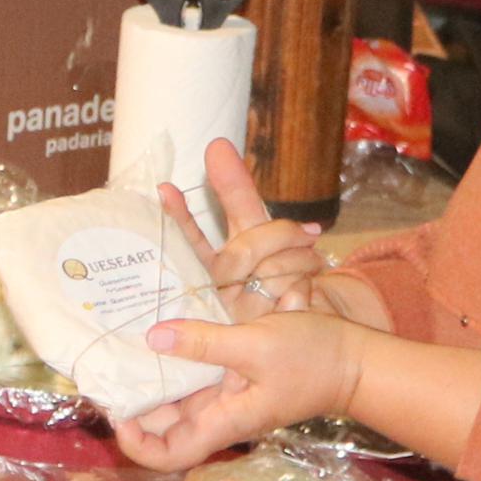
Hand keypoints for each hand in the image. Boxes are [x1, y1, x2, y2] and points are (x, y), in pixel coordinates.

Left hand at [116, 299, 377, 473]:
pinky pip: (196, 370)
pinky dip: (177, 355)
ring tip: (125, 344)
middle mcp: (219, 412)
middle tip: (109, 368)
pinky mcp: (236, 372)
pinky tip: (163, 326)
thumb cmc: (312, 359)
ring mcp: (227, 393)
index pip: (169, 453)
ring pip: (177, 395)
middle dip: (135, 402)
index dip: (137, 442)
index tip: (117, 412)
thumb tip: (153, 337)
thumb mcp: (255, 345)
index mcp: (224, 420)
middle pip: (164, 423)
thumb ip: (205, 342)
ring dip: (153, 376)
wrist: (356, 358)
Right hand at [177, 143, 396, 330]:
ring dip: (302, 261)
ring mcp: (240, 317)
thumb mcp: (255, 229)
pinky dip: (307, 288)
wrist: (302, 324)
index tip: (165, 188)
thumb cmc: (267, 270)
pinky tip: (309, 290)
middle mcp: (218, 292)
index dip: (179, 215)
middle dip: (280, 235)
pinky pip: (293, 296)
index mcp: (210, 268)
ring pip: (271, 273)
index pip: (189, 239)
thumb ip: (236, 192)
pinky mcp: (265, 335)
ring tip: (315, 260)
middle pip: (242, 252)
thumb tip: (216, 145)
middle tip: (310, 232)